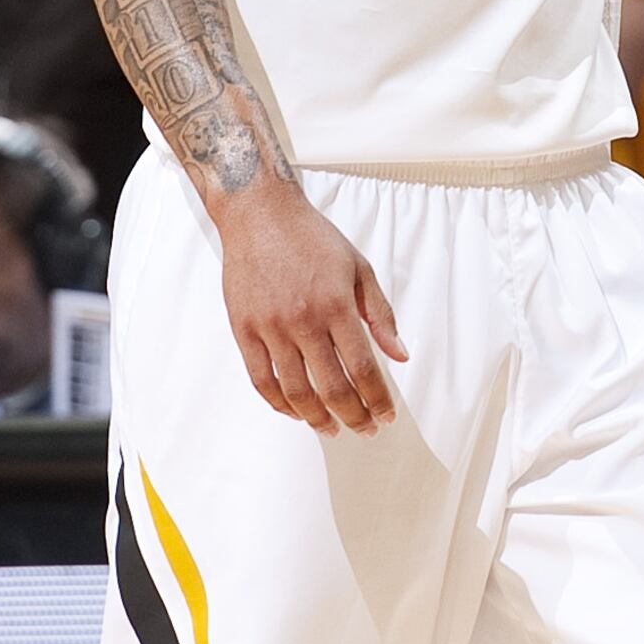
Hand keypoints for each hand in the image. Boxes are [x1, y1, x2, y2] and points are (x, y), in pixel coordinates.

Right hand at [213, 178, 409, 433]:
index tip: (386, 415)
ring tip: (331, 428)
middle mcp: (303, 320)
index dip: (377, 399)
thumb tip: (400, 355)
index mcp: (336, 305)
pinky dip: (279, 403)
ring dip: (317, 418)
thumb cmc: (312, 238)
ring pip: (295, 391)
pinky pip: (261, 379)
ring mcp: (270, 327)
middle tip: (365, 429)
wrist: (260, 214)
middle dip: (353, 416)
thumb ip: (381, 314)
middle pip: (332, 387)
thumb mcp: (359, 268)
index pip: (363, 368)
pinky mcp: (244, 329)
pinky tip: (296, 412)